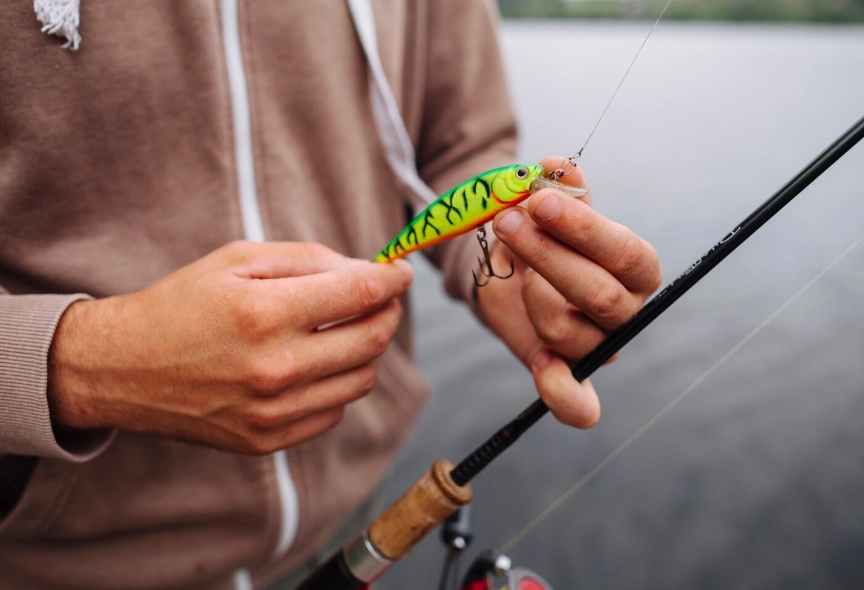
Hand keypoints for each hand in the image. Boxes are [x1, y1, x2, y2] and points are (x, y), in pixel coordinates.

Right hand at [48, 241, 413, 453]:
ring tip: (347, 330)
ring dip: (367, 350)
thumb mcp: (236, 260)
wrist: (122, 369)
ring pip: (361, 380)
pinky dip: (337, 384)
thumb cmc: (180, 305)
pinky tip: (316, 365)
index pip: (360, 293)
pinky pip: (333, 411)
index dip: (392, 279)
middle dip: (387, 311)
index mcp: (265, 313)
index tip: (401, 272)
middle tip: (382, 298)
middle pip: (372, 339)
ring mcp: (272, 412)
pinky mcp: (266, 441)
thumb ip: (308, 260)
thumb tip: (367, 271)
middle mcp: (274, 368)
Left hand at [478, 157, 661, 427]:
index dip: (582, 229)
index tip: (538, 202)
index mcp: (635, 266)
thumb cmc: (538, 231)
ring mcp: (597, 346)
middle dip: (545, 255)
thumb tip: (556, 166)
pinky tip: (541, 368)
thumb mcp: (544, 204)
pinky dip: (561, 393)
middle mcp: (625, 311)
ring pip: (566, 332)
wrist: (508, 267)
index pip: (626, 253)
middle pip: (597, 295)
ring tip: (512, 261)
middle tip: (508, 220)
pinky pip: (578, 405)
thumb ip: (554, 187)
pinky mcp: (567, 374)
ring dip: (529, 293)